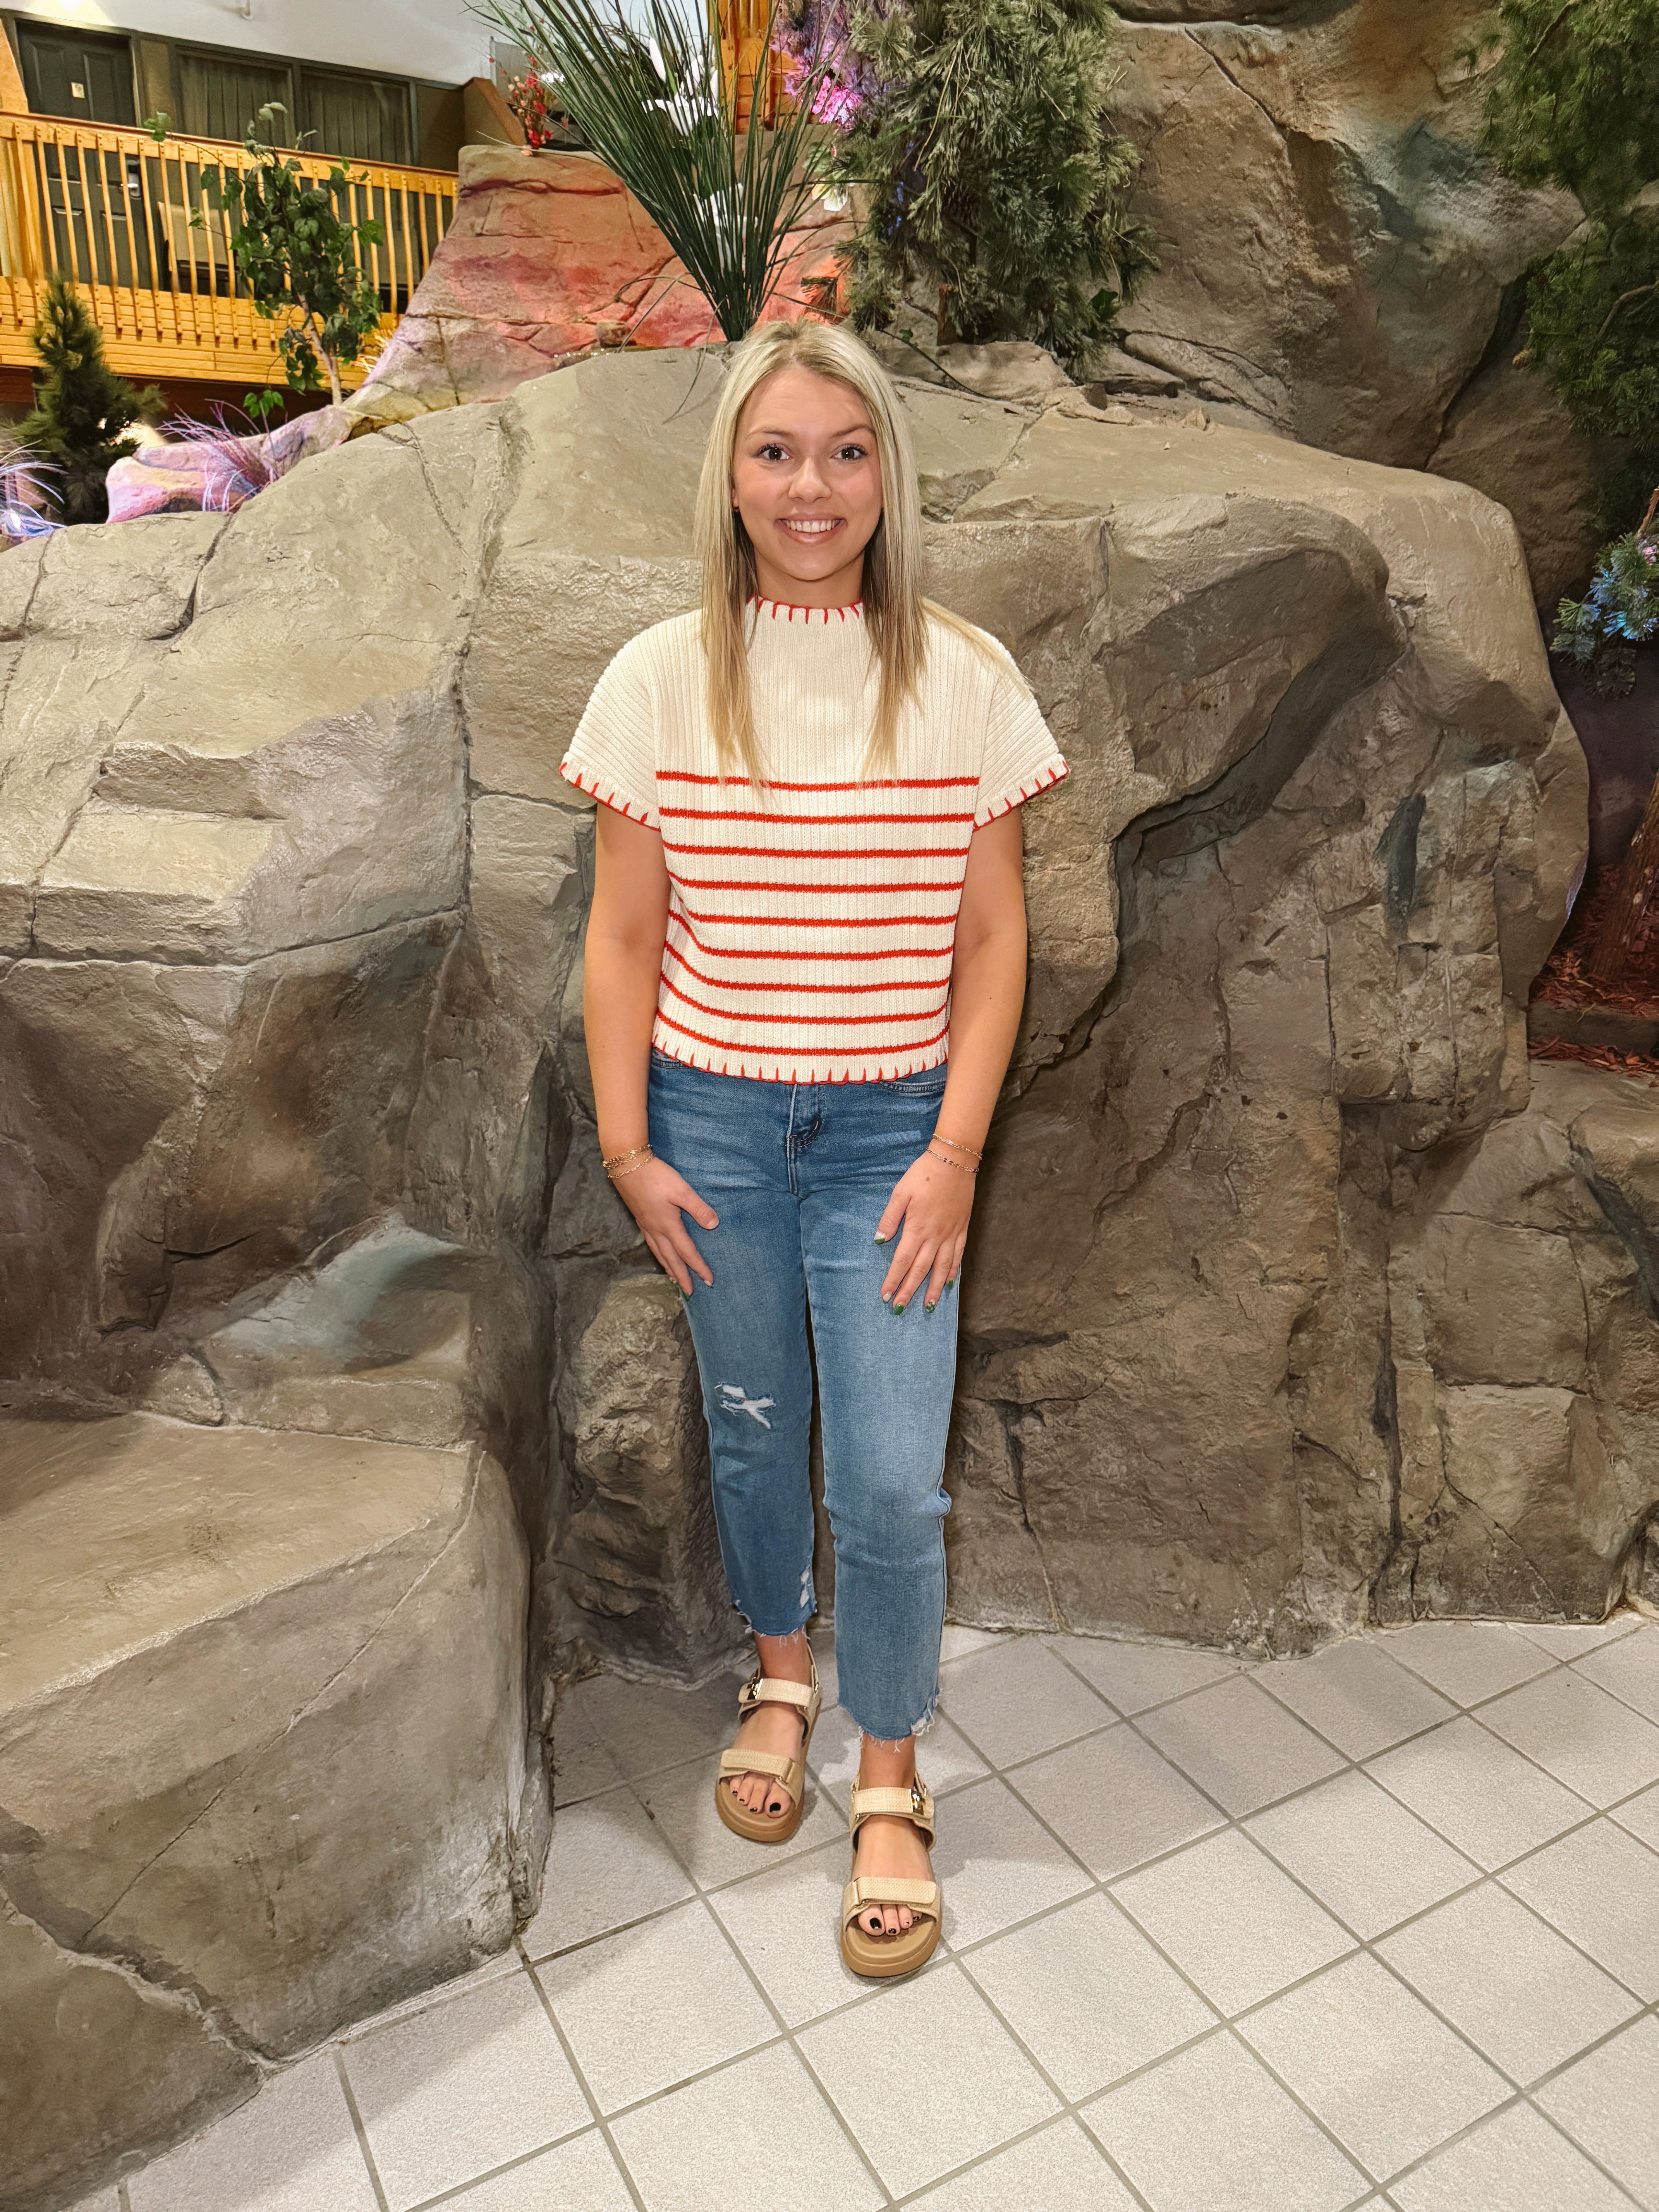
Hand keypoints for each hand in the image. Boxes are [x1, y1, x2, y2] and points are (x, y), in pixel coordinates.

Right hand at [613, 1157, 717, 1293]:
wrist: (627, 1165)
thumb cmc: (655, 1176)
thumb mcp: (681, 1190)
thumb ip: (698, 1208)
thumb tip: (714, 1225)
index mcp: (668, 1225)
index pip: (687, 1252)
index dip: (698, 1267)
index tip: (709, 1281)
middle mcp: (656, 1230)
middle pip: (671, 1259)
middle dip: (681, 1276)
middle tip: (690, 1292)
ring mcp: (646, 1225)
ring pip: (659, 1253)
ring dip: (668, 1268)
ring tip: (674, 1279)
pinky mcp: (640, 1218)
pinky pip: (651, 1244)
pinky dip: (658, 1255)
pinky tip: (659, 1253)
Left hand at [875, 1149, 972, 1312]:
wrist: (955, 1161)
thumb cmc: (924, 1175)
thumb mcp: (901, 1192)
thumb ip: (890, 1218)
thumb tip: (879, 1240)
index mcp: (917, 1229)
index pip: (902, 1262)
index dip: (893, 1280)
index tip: (886, 1296)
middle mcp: (935, 1237)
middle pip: (920, 1270)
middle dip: (909, 1291)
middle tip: (900, 1309)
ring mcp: (951, 1235)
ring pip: (942, 1268)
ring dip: (934, 1289)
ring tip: (928, 1307)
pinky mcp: (962, 1229)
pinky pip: (958, 1256)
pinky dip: (953, 1271)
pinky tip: (950, 1283)